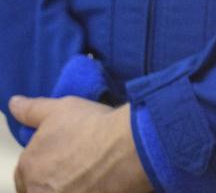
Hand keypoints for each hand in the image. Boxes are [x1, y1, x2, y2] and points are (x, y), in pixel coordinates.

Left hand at [10, 96, 150, 192]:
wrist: (130, 147)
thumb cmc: (92, 126)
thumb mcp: (60, 109)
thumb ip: (32, 110)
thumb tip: (14, 104)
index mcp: (27, 168)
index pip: (27, 171)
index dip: (45, 161)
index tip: (64, 153)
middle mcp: (37, 190)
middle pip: (40, 187)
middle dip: (53, 178)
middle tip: (78, 164)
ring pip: (60, 191)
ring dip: (70, 185)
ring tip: (92, 174)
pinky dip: (90, 189)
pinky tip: (102, 183)